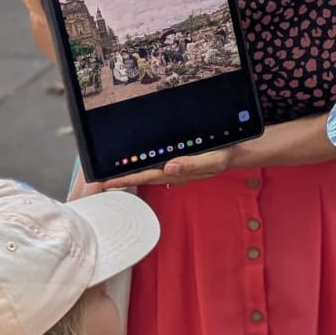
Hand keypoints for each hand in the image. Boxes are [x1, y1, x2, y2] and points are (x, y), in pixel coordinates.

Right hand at [98, 119, 330, 190]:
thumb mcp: (227, 136)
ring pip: (179, 171)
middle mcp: (205, 165)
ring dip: (152, 174)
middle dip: (131, 176)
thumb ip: (204, 140)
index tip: (105, 175)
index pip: (161, 167)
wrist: (295, 144)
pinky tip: (170, 166)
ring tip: (124, 177)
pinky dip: (189, 165)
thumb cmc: (260, 139)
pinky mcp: (234, 156)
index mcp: (199, 158)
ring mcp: (218, 161)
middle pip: (162, 173)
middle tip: (101, 182)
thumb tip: (176, 144)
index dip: (132, 171)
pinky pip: (209, 161)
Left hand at [99, 144, 242, 190]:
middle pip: (141, 176)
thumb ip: (191, 165)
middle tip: (99, 180)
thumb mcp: (212, 160)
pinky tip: (134, 162)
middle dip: (121, 179)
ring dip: (130, 173)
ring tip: (111, 173)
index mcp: (177, 172)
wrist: (236, 152)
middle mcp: (172, 172)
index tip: (107, 181)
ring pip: (146, 172)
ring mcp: (173, 168)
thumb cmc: (223, 155)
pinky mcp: (176, 161)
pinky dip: (142, 165)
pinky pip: (155, 165)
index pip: (145, 177)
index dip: (125, 179)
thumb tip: (168, 168)